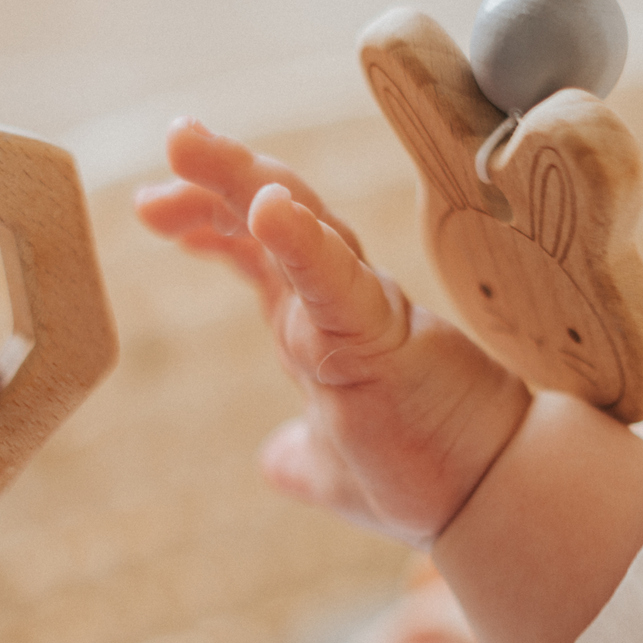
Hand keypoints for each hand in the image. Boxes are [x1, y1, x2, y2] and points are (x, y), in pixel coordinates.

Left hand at [136, 119, 531, 545]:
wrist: (490, 503)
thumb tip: (273, 460)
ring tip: (187, 144)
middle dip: (213, 174)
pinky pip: (333, 280)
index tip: (152, 207)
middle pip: (273, 213)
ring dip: (240, 180)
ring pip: (297, 224)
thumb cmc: (425, 475)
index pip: (259, 248)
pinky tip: (267, 207)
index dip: (207, 217)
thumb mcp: (334, 468)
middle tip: (171, 140)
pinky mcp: (382, 337)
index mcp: (322, 323)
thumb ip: (301, 456)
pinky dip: (299, 240)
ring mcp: (361, 311)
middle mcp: (339, 302)